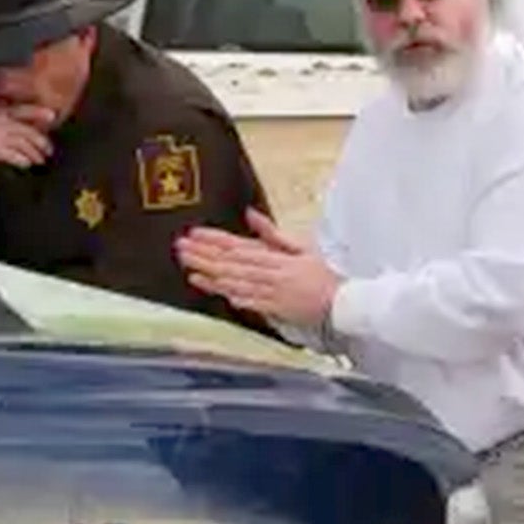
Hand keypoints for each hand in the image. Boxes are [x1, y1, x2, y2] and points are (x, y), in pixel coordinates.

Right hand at [0, 103, 56, 171]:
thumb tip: (21, 122)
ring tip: (40, 160)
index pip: (23, 109)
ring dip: (34, 153)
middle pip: (27, 129)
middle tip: (48, 149)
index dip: (39, 112)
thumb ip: (0, 115)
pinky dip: (23, 160)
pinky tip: (27, 164)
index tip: (53, 116)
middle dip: (41, 140)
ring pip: (23, 143)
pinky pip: (13, 155)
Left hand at [176, 210, 336, 326]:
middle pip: (231, 262)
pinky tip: (213, 289)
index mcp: (275, 256)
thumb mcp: (300, 247)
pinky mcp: (274, 308)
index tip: (194, 234)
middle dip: (203, 255)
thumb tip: (251, 215)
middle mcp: (270, 272)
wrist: (342, 302)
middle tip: (181, 248)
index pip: (238, 245)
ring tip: (188, 266)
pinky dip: (230, 294)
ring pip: (235, 280)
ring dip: (210, 274)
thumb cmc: (321, 276)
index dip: (214, 240)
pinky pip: (249, 300)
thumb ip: (272, 233)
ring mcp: (271, 291)